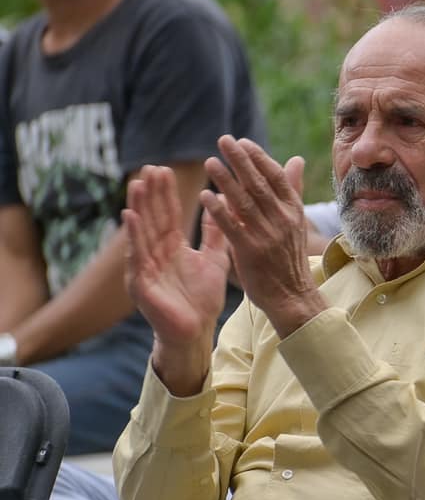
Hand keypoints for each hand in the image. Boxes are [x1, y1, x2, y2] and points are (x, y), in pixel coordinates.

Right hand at [124, 165, 230, 348]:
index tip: (164, 169)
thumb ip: (215, 234)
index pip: (168, 214)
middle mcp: (156, 254)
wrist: (196, 331)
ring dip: (138, 208)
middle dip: (150, 193)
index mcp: (173, 248)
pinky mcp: (141, 283)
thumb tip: (219, 206)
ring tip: (136, 184)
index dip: (165, 193)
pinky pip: (137, 256)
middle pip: (152, 218)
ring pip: (142, 233)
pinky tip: (130, 217)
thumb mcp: (214, 259)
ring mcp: (146, 267)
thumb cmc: (202, 298)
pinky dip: (134, 237)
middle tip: (149, 168)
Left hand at [200, 136, 325, 337]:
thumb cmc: (289, 257)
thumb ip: (292, 189)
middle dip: (240, 160)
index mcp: (293, 210)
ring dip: (226, 180)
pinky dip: (218, 210)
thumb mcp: (296, 221)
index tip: (242, 142)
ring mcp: (267, 236)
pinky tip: (205, 196)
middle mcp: (282, 220)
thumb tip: (296, 159)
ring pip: (244, 202)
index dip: (258, 157)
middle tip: (223, 140)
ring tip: (210, 162)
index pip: (275, 176)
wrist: (292, 296)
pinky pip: (232, 226)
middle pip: (258, 184)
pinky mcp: (251, 252)